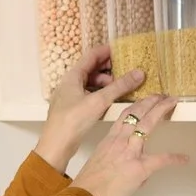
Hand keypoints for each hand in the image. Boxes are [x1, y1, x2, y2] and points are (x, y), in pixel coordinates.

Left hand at [37, 45, 144, 167]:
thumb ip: (119, 86)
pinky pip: (90, 95)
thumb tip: (139, 73)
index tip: (123, 50)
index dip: (107, 51)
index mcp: (72, 76)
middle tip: (126, 70)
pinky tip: (112, 101)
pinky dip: (102, 94)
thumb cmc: (72, 120)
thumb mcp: (99, 101)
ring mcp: (71, 96)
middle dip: (109, 69)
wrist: (56, 145)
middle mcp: (70, 83)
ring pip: (91, 83)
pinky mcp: (74, 109)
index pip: (91, 55)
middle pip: (92, 69)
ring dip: (106, 83)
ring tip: (121, 88)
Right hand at [71, 91, 187, 195]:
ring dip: (160, 111)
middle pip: (137, 114)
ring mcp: (130, 153)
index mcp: (109, 141)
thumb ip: (117, 161)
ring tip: (171, 103)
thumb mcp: (100, 166)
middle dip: (151, 102)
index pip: (124, 116)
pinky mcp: (139, 168)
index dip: (136, 106)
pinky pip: (161, 159)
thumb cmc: (88, 186)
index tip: (144, 101)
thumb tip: (135, 170)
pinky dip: (174, 158)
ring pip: (146, 124)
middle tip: (162, 96)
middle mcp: (119, 142)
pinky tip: (183, 159)